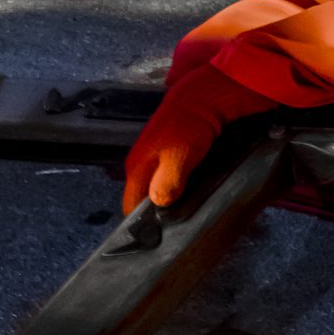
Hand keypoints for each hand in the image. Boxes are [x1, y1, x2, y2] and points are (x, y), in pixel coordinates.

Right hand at [122, 64, 275, 213]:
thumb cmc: (190, 126)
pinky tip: (190, 192)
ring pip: (155, 190)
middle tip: (180, 226)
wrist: (203, 97)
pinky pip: (166, 179)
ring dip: (169, 201)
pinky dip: (176, 188)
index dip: (144, 225)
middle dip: (158, 214)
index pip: (130, 208)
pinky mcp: (166, 154)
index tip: (161, 237)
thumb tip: (158, 205)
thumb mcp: (179, 157)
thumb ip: (167, 183)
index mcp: (137, 168)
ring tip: (187, 212)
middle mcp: (139, 165)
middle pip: (143, 200)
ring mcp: (152, 158)